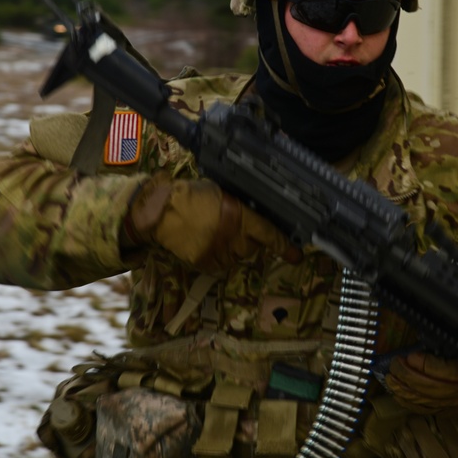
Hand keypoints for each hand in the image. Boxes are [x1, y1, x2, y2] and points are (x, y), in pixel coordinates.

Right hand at [123, 172, 294, 273]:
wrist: (161, 211)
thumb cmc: (190, 195)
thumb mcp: (220, 193)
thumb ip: (238, 206)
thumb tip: (251, 214)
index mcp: (239, 216)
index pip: (268, 233)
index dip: (283, 245)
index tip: (296, 255)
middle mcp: (233, 238)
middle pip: (252, 247)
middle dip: (247, 239)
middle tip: (229, 226)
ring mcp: (219, 253)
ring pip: (237, 257)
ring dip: (232, 248)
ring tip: (212, 232)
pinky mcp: (205, 263)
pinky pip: (220, 264)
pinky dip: (216, 256)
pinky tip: (204, 241)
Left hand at [384, 352, 457, 418]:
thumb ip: (451, 348)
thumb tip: (423, 344)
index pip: (445, 372)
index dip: (424, 365)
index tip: (410, 356)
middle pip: (433, 389)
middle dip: (408, 377)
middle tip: (394, 366)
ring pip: (429, 403)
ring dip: (406, 392)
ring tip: (392, 380)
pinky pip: (432, 412)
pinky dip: (413, 404)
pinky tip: (401, 396)